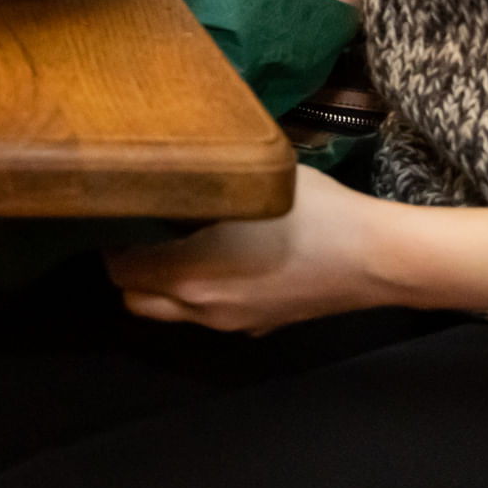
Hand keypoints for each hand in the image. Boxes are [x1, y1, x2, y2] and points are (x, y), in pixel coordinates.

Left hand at [108, 168, 406, 334]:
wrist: (375, 258)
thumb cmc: (315, 212)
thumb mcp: (253, 178)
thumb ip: (205, 178)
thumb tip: (173, 160)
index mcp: (190, 274)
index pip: (119, 269)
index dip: (111, 239)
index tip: (119, 209)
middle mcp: (202, 308)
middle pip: (135, 298)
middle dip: (129, 267)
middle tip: (141, 226)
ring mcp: (231, 324)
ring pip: (171, 312)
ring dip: (162, 283)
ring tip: (176, 240)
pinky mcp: (259, 327)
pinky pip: (210, 316)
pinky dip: (200, 294)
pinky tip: (222, 261)